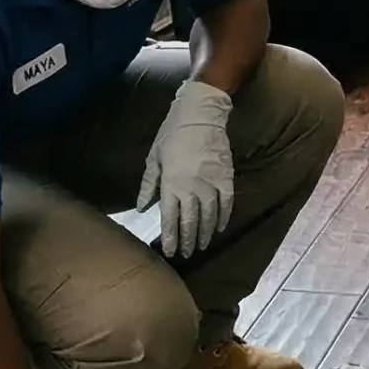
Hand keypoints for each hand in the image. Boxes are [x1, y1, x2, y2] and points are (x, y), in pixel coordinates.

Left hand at [137, 80, 233, 258]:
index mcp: (171, 183)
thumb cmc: (172, 133)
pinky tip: (219, 228)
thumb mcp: (154, 157)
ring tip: (202, 246)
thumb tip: (141, 207)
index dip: (171, 237)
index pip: (170, 218)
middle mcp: (191, 188)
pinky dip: (223, 217)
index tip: (171, 252)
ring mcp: (211, 183)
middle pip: (191, 221)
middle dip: (188, 240)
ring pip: (209, 216)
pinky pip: (226, 203)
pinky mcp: (226, 177)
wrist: (201, 114)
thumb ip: (148, 184)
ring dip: (205, 233)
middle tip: (187, 254)